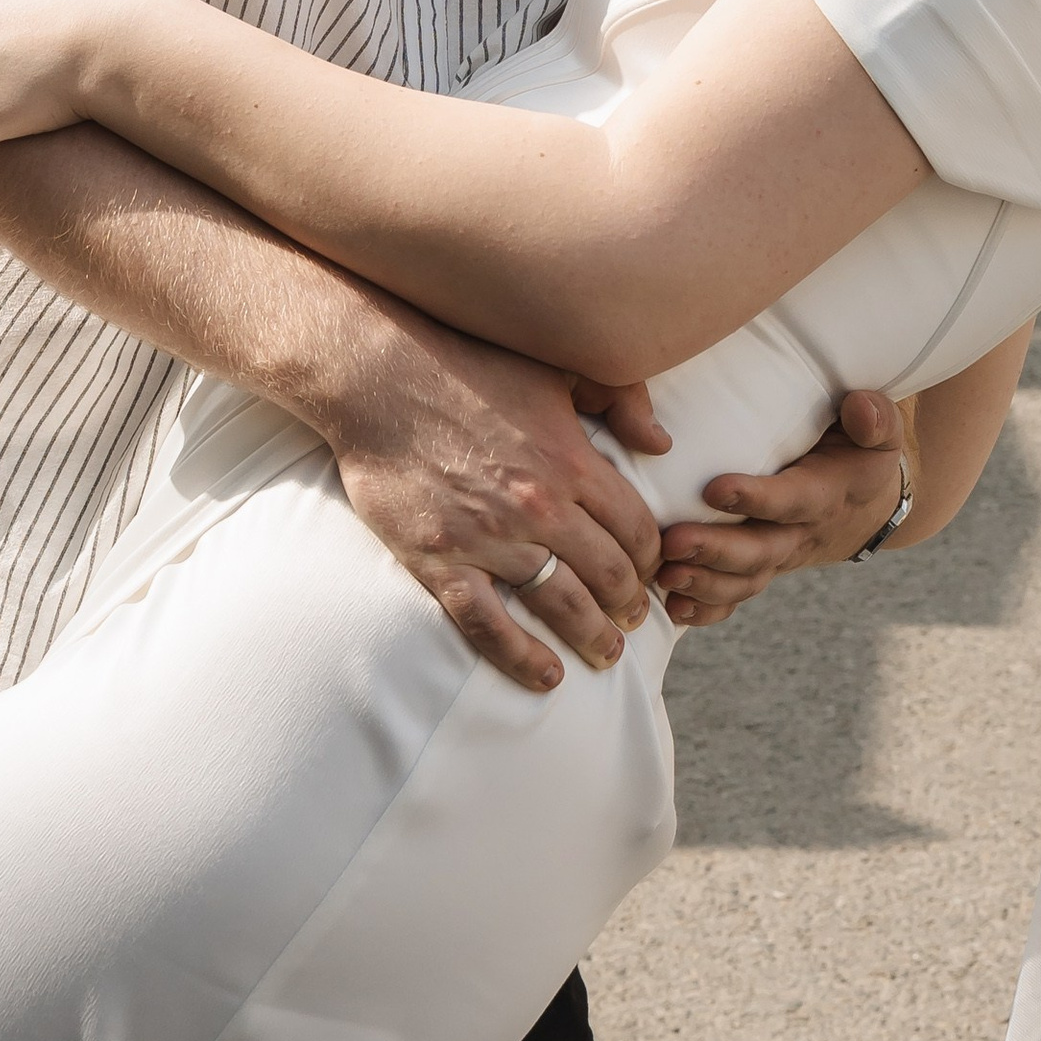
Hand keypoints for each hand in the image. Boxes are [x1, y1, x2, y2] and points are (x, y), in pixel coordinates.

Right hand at [310, 313, 670, 698]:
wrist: (378, 375)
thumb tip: (663, 443)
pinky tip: (547, 677)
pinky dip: (521, 658)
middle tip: (634, 620)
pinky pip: (487, 625)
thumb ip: (620, 397)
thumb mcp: (557, 366)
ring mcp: (488, 538)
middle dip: (630, 605)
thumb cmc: (469, 363)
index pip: (636, 530)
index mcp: (572, 461)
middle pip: (609, 575)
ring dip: (592, 636)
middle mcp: (539, 506)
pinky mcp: (439, 560)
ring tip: (606, 655)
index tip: (651, 572)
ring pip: (559, 605)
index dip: (652, 559)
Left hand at [658, 387, 907, 626]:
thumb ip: (874, 418)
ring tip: (665, 576)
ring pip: (745, 580)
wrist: (868, 506)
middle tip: (673, 542)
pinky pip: (737, 598)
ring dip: (704, 583)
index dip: (756, 499)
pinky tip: (674, 607)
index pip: (792, 500)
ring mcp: (780, 556)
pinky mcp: (761, 568)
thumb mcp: (881, 432)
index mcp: (827, 494)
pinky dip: (707, 608)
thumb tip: (859, 406)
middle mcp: (801, 532)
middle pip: (760, 551)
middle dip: (715, 550)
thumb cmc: (861, 451)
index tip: (714, 490)